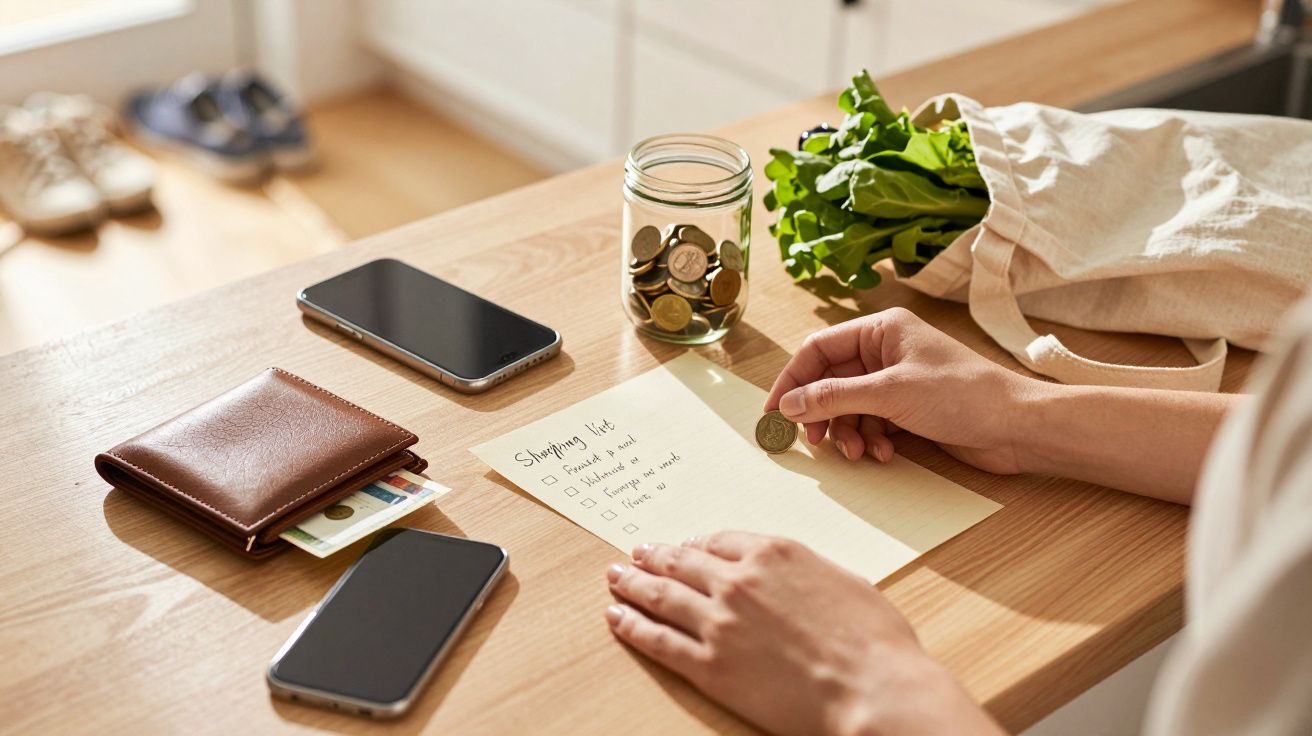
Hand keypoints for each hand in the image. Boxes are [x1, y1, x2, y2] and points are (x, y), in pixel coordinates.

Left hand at [604, 533, 1002, 735]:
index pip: (720, 541)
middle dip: (655, 556)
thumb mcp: (845, 581)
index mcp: (775, 553)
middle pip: (682, 562)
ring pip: (662, 596)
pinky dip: (633, 626)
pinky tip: (618, 618)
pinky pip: (659, 640)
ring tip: (616, 577)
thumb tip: (792, 575)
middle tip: (637, 553)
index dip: (697, 544)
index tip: (684, 547)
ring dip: (633, 584)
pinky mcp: (709, 666)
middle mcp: (739, 581)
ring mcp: (719, 622)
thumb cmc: (875, 642)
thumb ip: (806, 571)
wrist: (872, 689)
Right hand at [764, 307, 1040, 474]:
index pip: (818, 350)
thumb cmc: (964, 394)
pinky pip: (871, 422)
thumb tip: (789, 404)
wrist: (1018, 427)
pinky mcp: (910, 408)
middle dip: (822, 413)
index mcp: (881, 329)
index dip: (793, 381)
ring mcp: (898, 380)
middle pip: (831, 380)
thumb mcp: (889, 394)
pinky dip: (871, 439)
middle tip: (815, 440)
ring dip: (848, 432)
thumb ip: (834, 397)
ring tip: (859, 452)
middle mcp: (887, 350)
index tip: (775, 412)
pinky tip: (885, 453)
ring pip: (849, 406)